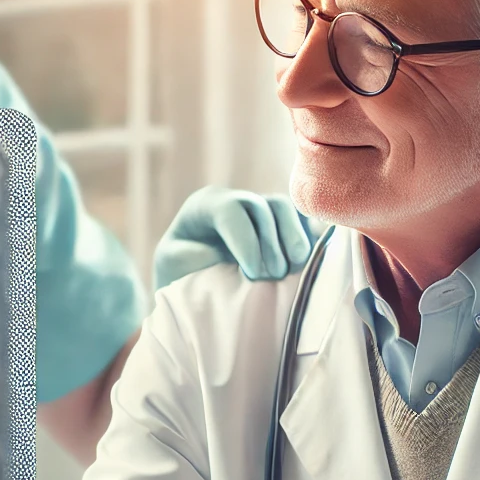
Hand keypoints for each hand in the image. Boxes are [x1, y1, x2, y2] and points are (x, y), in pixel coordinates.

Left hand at [153, 187, 310, 290]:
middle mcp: (236, 201)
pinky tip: (306, 263)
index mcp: (206, 205)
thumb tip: (221, 255)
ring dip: (295, 239)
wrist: (190, 278)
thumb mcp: (171, 264)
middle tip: (274, 276)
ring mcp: (260, 209)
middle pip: (265, 206)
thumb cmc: (179, 271)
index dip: (246, 241)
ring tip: (295, 269)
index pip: (231, 211)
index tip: (252, 274)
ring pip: (286, 209)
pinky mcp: (279, 223)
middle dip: (273, 243)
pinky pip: (301, 221)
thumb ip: (190, 258)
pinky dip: (307, 239)